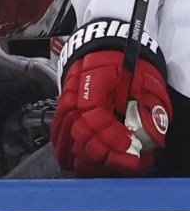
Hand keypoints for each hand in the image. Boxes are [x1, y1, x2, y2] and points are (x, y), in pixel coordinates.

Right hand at [51, 22, 170, 176]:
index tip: (130, 149)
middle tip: (120, 165)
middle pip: (78, 126)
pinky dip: (61, 140)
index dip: (111, 136)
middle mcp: (76, 88)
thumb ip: (151, 107)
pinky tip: (66, 155)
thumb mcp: (147, 79)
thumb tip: (152, 138)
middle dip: (98, 151)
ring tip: (86, 169)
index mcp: (96, 80)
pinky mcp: (65, 98)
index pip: (95, 115)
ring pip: (64, 126)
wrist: (107, 41)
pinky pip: (58, 121)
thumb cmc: (128, 60)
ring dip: (75, 151)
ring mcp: (67, 93)